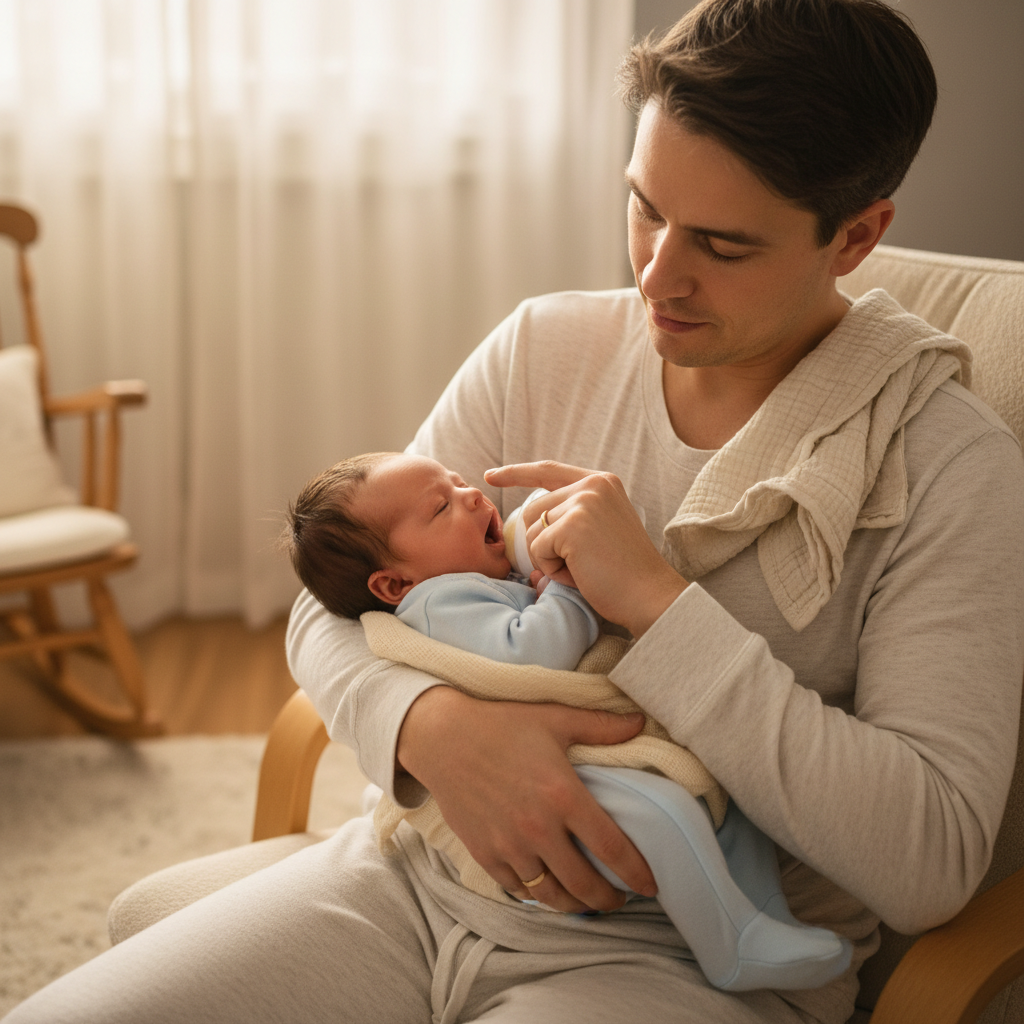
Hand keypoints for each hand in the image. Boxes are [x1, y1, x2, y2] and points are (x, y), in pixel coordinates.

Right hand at [396, 686, 657, 911]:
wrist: (441, 736)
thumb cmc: (500, 723)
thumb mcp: (554, 718)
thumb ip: (601, 726)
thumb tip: (640, 722)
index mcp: (562, 795)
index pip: (612, 848)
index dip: (636, 873)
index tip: (650, 885)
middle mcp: (538, 828)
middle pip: (584, 884)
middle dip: (609, 899)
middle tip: (620, 898)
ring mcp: (509, 846)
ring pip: (551, 895)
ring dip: (576, 905)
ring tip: (588, 902)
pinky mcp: (484, 854)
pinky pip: (519, 890)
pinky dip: (538, 895)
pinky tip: (549, 888)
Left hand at [486, 462, 687, 636]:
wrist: (649, 595)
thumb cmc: (623, 573)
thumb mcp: (597, 531)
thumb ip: (569, 517)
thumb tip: (524, 531)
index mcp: (601, 482)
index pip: (548, 470)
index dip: (516, 472)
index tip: (491, 475)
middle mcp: (592, 485)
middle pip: (533, 509)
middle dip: (542, 543)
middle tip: (577, 564)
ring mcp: (583, 502)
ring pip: (533, 531)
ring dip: (548, 558)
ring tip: (582, 568)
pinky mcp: (573, 526)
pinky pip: (538, 549)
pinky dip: (553, 569)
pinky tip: (581, 573)